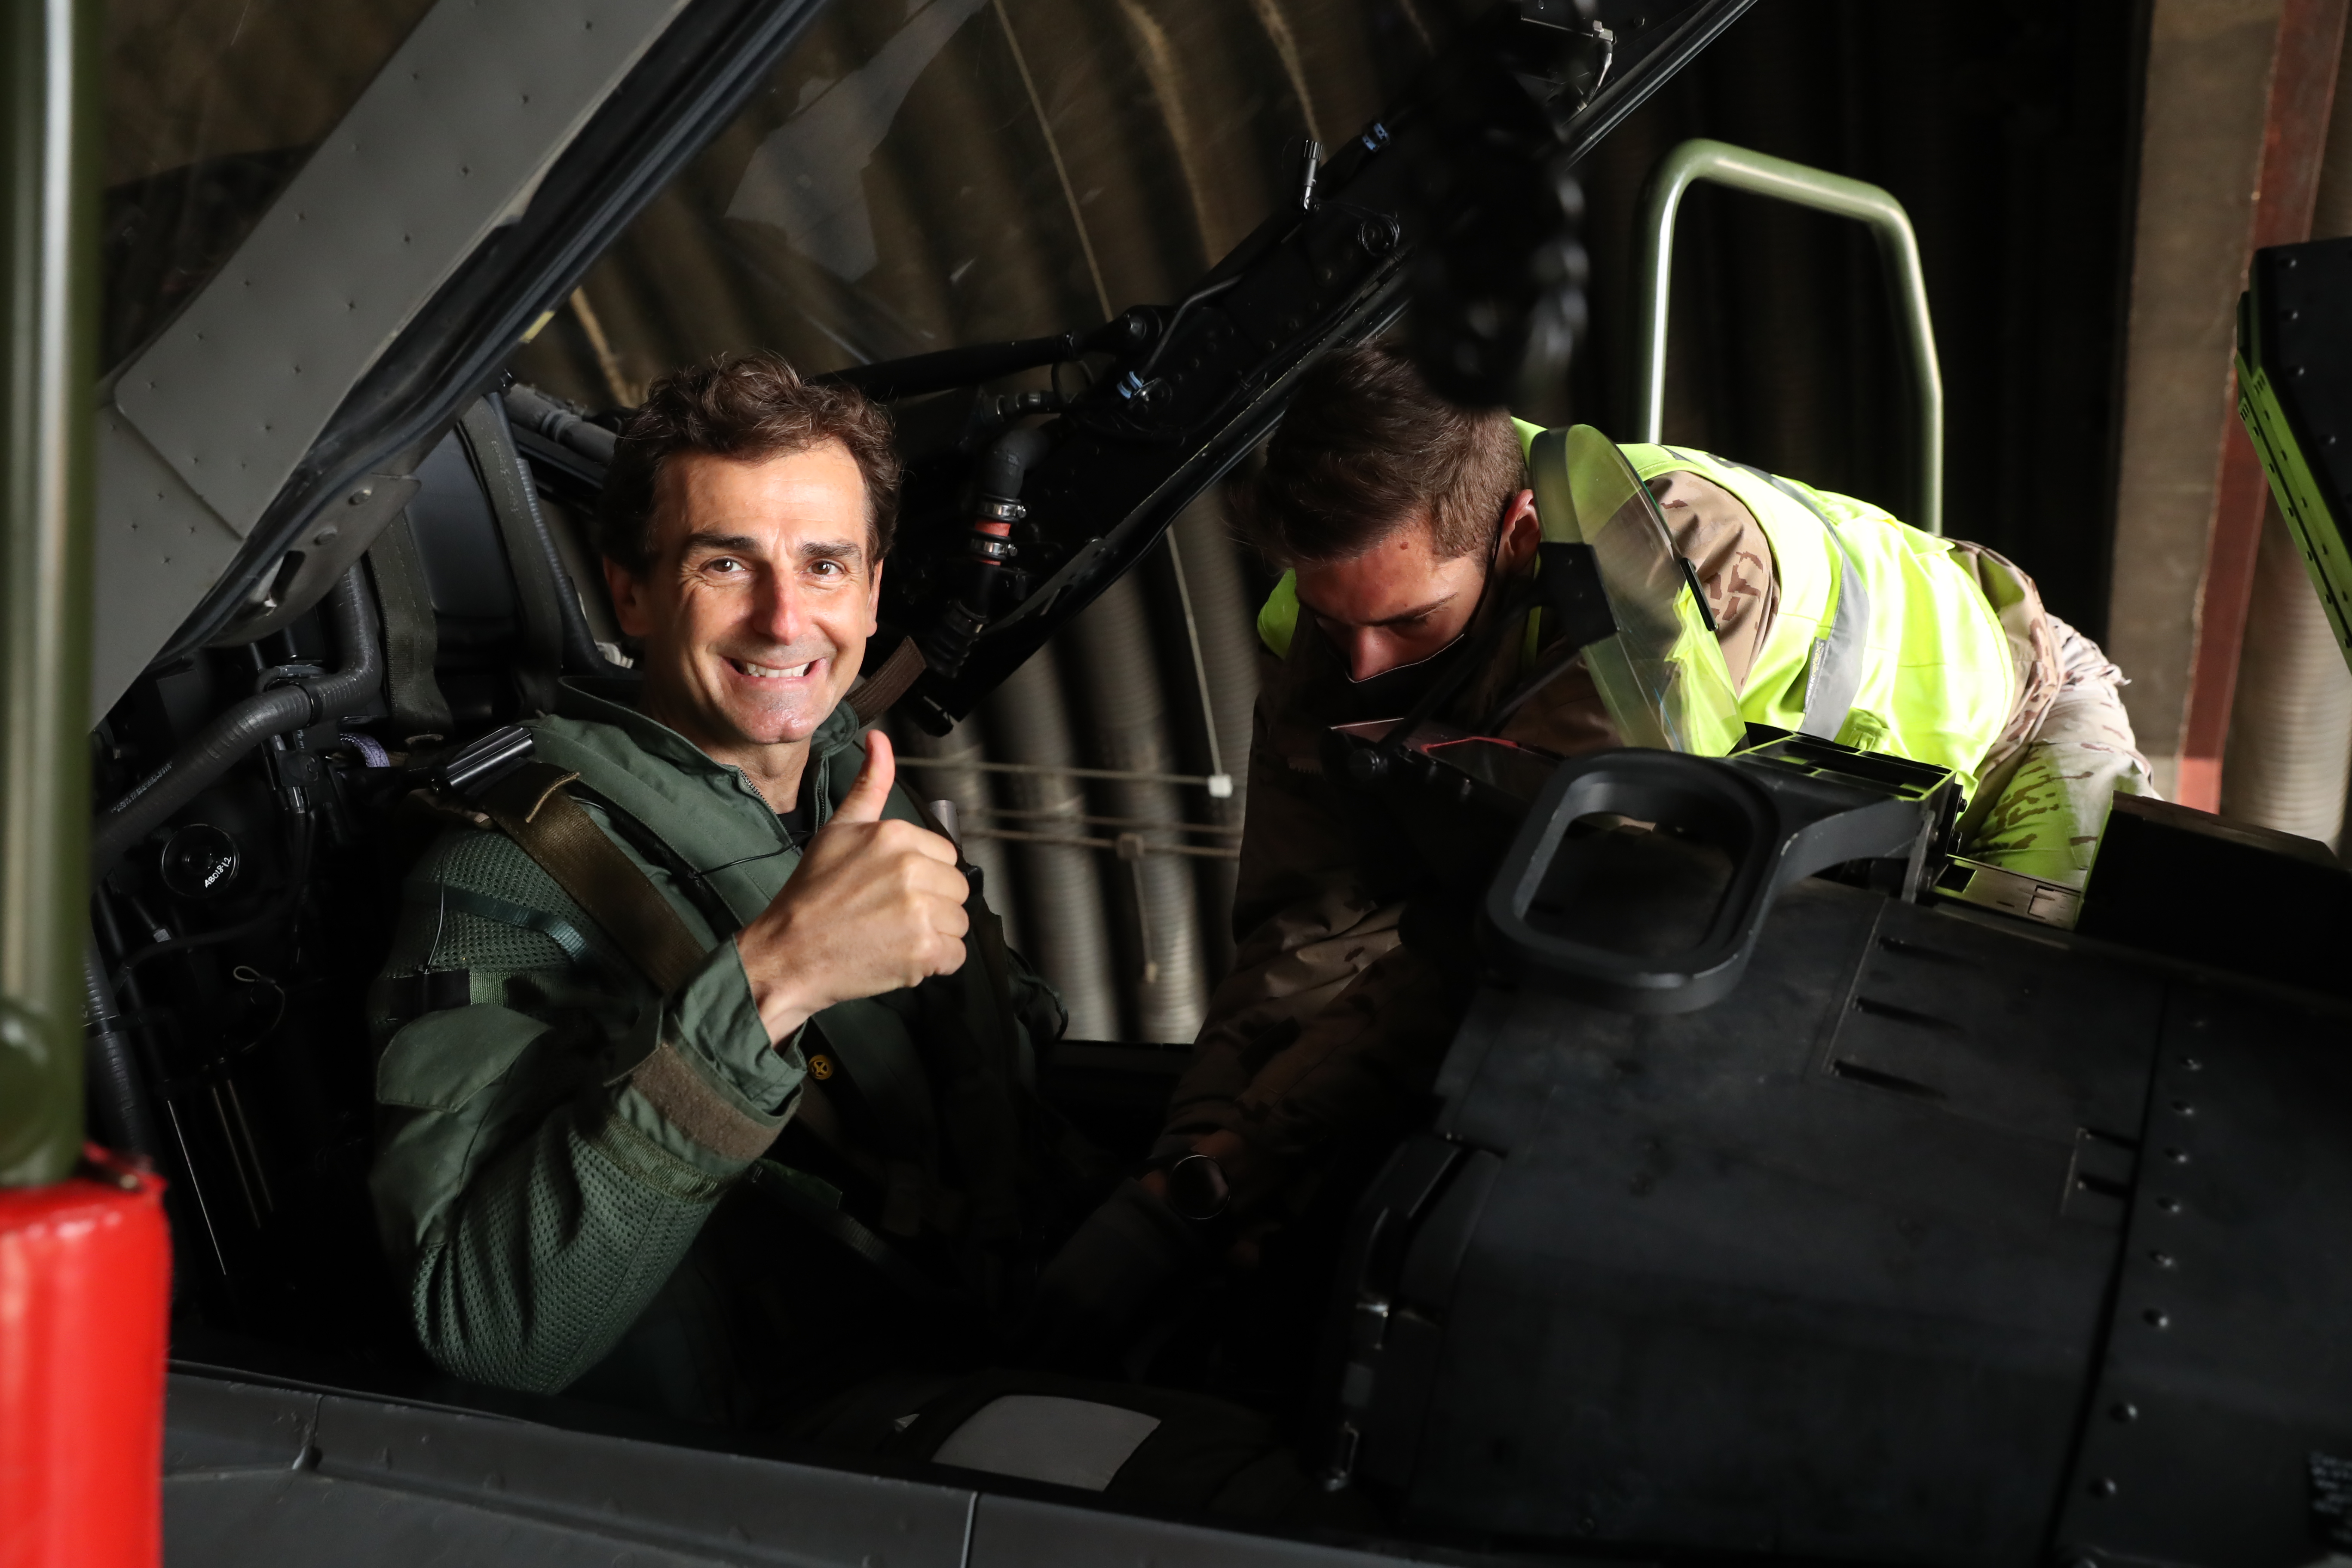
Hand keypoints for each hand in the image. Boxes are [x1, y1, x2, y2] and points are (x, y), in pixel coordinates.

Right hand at [735, 730, 967, 1041]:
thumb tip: (880, 740)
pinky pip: (956, 955)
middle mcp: (913, 869)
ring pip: (958, 922)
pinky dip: (934, 963)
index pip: (944, 855)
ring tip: (892, 936)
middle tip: (888, 915)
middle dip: (931, 904)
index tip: (889, 889)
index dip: (922, 876)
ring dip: (934, 935)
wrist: (787, 954)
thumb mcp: (838, 829)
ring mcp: (921, 911)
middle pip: (956, 888)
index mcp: (896, 835)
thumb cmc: (810, 896)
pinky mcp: (925, 951)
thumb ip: (870, 786)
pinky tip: (900, 957)